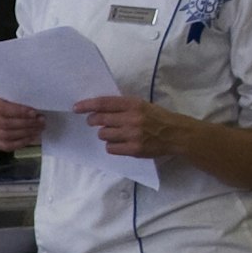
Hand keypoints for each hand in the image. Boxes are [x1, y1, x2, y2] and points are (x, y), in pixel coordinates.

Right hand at [0, 92, 41, 154]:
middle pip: (4, 124)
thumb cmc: (10, 100)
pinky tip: (31, 137)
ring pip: (6, 136)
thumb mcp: (12, 95)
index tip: (34, 113)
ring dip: (25, 133)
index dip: (19, 112)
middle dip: (25, 123)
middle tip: (40, 121)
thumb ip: (20, 99)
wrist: (0, 109)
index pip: (1, 109)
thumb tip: (35, 111)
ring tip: (38, 129)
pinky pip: (6, 146)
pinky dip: (21, 143)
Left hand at [73, 94, 193, 160]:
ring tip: (114, 133)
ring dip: (105, 134)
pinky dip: (112, 146)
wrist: (175, 134)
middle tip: (93, 122)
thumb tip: (98, 109)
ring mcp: (132, 135)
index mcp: (133, 104)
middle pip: (100, 119)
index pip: (104, 103)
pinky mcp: (134, 149)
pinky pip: (111, 148)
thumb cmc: (156, 117)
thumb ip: (122, 106)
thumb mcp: (141, 105)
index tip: (76, 108)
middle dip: (93, 121)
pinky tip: (120, 143)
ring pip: (103, 135)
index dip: (87, 105)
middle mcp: (132, 118)